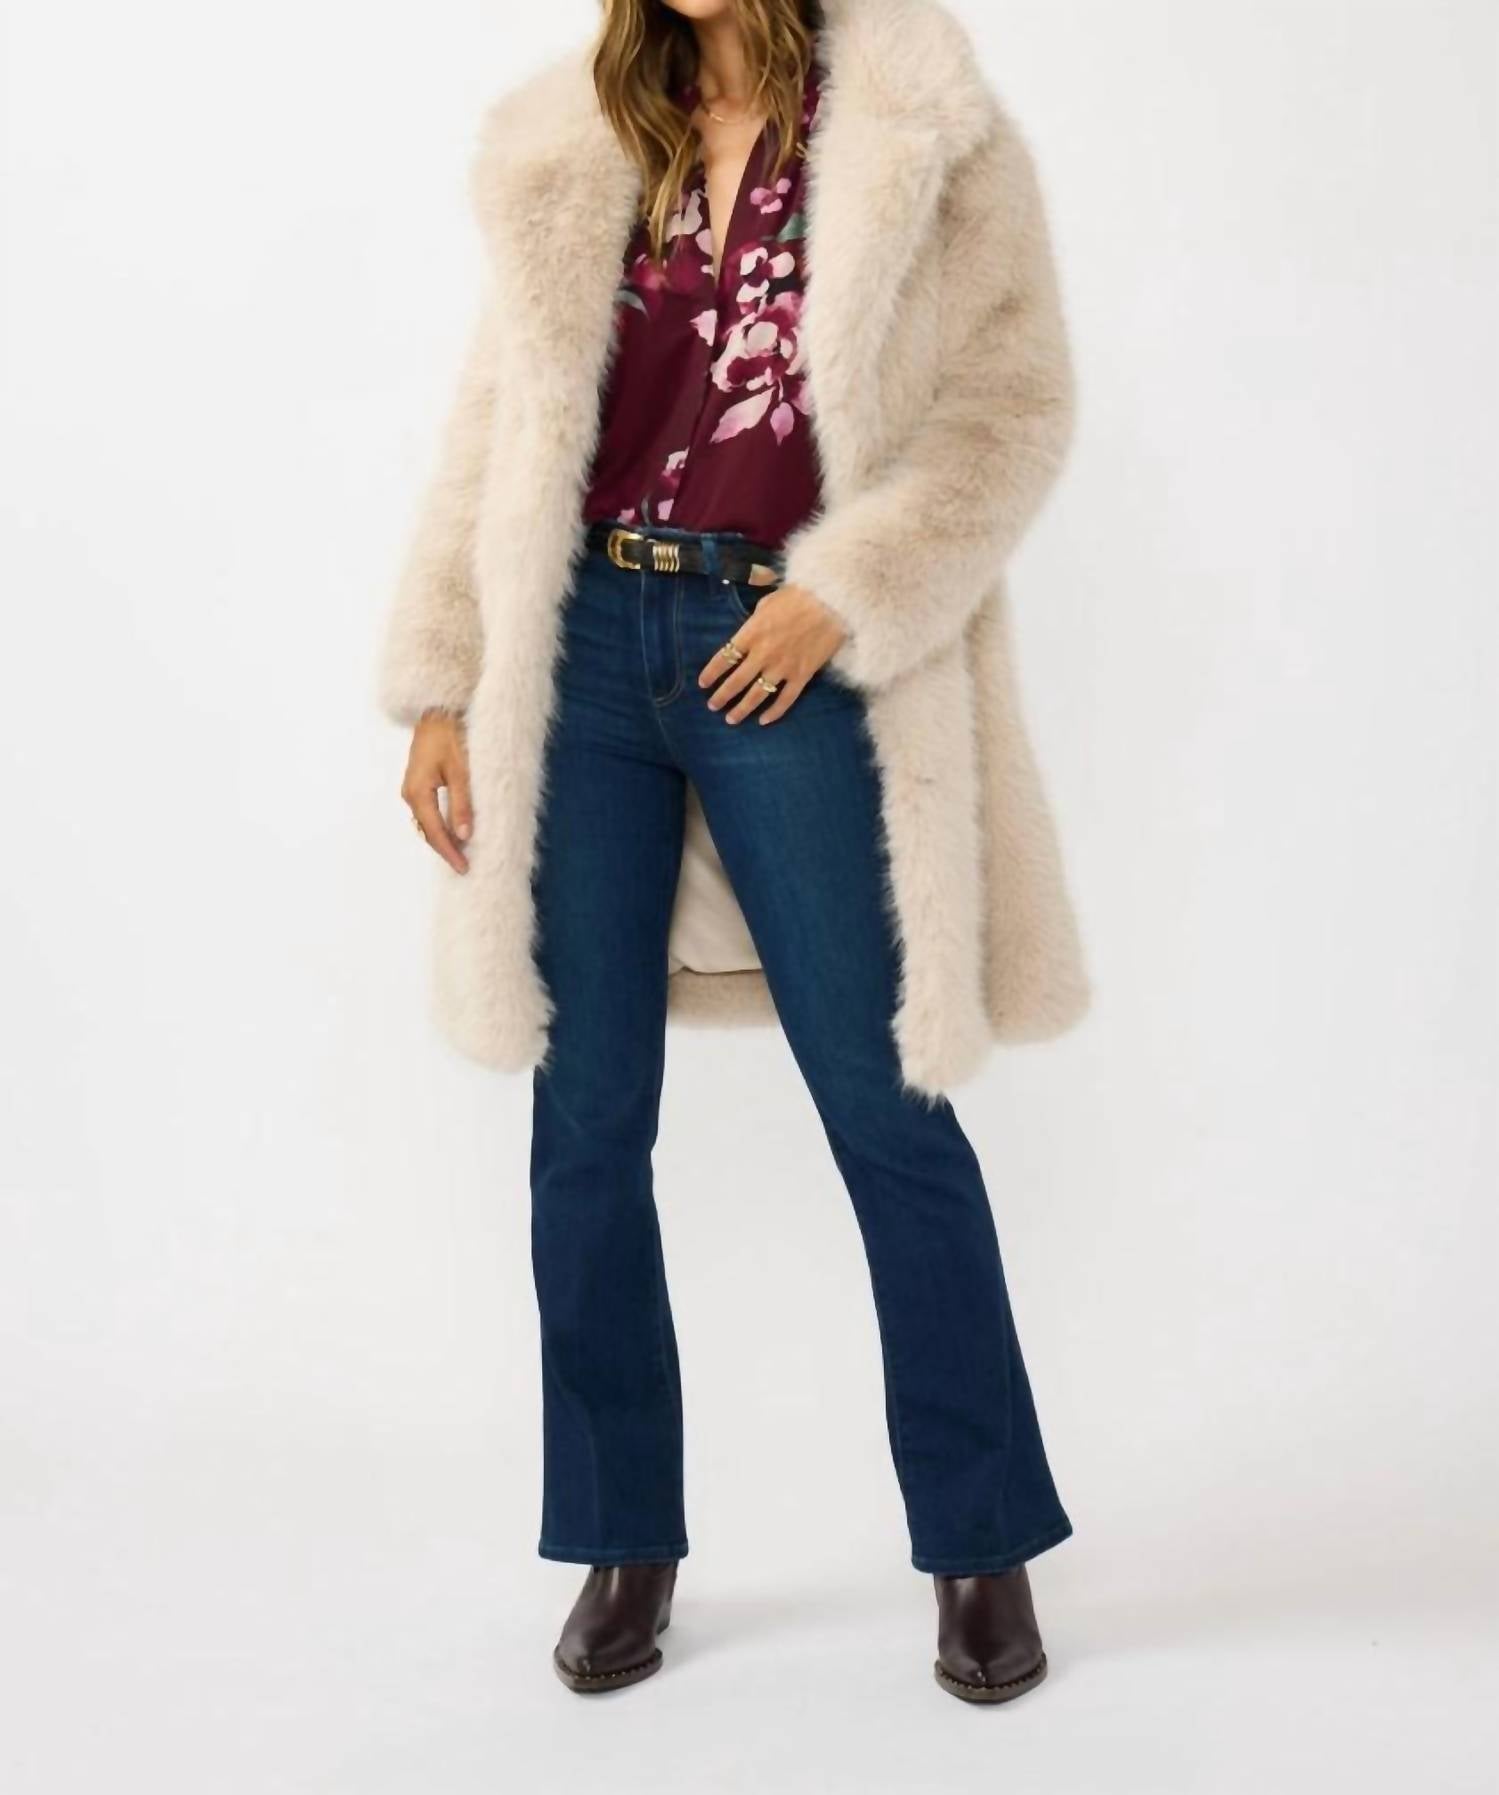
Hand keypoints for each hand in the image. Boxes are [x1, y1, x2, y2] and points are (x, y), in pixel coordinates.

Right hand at [401, 710, 471, 872]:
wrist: (438, 709)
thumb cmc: (451, 734)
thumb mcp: (461, 770)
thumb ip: (462, 803)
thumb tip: (464, 835)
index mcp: (418, 792)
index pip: (434, 832)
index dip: (450, 852)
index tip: (464, 868)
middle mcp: (410, 793)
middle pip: (428, 830)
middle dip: (446, 849)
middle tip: (465, 866)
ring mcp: (412, 788)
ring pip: (427, 822)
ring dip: (443, 837)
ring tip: (463, 852)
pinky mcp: (419, 782)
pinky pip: (429, 811)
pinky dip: (441, 823)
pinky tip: (455, 829)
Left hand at [697, 583, 846, 723]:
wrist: (832, 602)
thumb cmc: (800, 595)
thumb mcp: (769, 600)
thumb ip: (756, 617)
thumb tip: (752, 627)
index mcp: (751, 633)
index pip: (724, 658)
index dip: (711, 673)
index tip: (703, 684)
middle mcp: (763, 654)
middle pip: (736, 682)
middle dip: (722, 696)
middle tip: (712, 706)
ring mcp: (782, 667)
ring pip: (757, 695)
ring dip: (741, 709)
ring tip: (731, 719)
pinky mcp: (802, 675)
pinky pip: (785, 700)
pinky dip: (774, 713)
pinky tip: (763, 721)